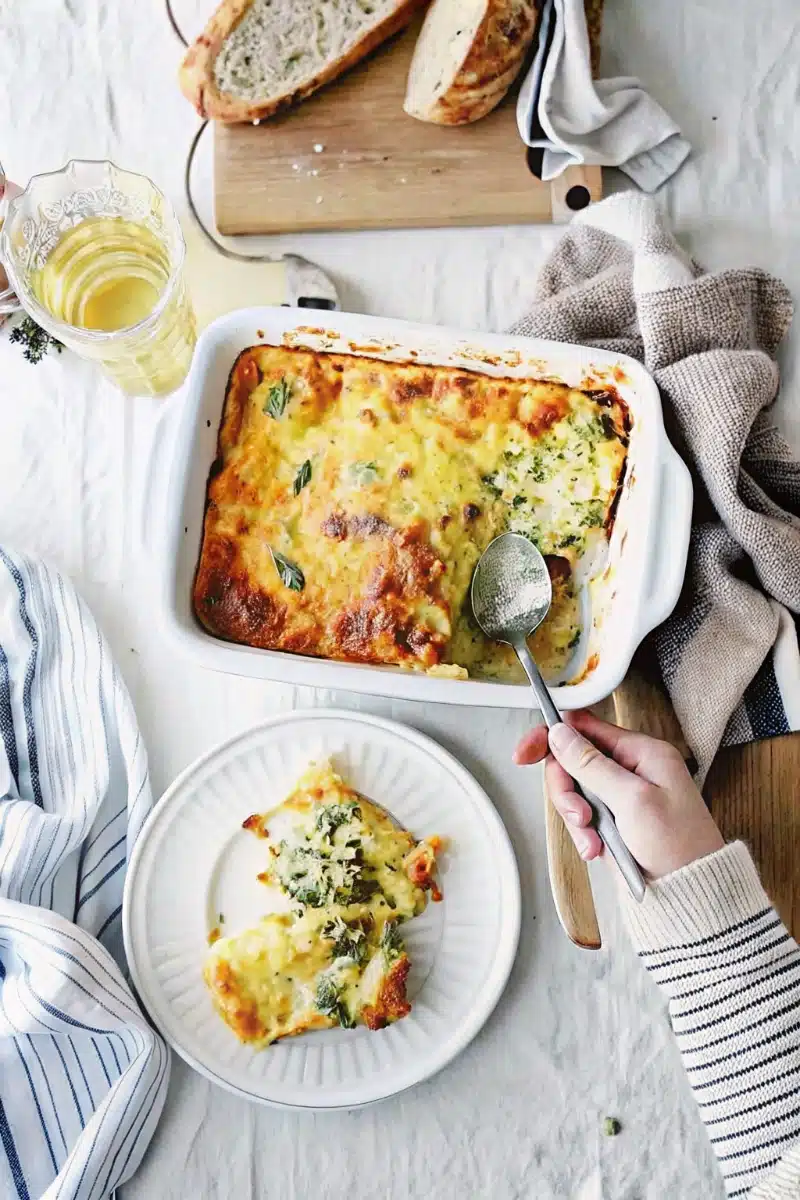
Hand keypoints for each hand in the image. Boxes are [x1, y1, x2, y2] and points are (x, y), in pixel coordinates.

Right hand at [513, 709, 724, 879]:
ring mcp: (622, 797)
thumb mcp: (632, 800)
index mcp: (643, 753)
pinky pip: (582, 818)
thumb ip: (592, 764)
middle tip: (579, 815)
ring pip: (575, 792)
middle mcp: (632, 770)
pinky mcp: (614, 822)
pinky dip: (584, 834)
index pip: (586, 728)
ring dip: (576, 818)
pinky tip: (597, 849)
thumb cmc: (679, 847)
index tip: (526, 752)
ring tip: (593, 840)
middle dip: (568, 790)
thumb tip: (560, 733)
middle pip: (574, 762)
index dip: (552, 737)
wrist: (691, 896)